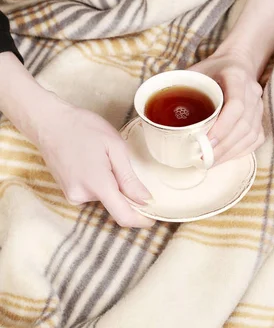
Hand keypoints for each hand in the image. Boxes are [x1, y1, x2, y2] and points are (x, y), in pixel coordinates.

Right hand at [35, 99, 154, 227]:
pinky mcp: (68, 192)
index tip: (153, 218)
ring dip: (111, 185)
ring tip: (103, 158)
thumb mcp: (115, 147)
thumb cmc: (84, 129)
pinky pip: (92, 194)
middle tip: (122, 164)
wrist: (49, 123)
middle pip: (115, 204)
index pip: (123, 215)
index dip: (141, 220)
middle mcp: (82, 195)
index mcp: (98, 184)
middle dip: (125, 192)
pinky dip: (99, 183)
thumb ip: (129, 178)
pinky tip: (93, 163)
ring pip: (104, 198)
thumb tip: (145, 200)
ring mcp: (72, 195)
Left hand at [188, 50, 264, 164]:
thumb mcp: (194, 70)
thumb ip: (178, 85)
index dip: (224, 125)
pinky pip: (255, 139)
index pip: (237, 104)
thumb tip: (150, 105)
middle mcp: (252, 91)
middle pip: (244, 124)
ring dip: (231, 152)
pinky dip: (241, 151)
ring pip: (251, 134)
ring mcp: (259, 106)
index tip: (206, 140)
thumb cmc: (213, 69)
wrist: (237, 63)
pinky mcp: (260, 118)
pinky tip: (225, 157)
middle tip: (203, 157)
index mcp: (237, 76)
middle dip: (223, 146)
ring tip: (211, 161)